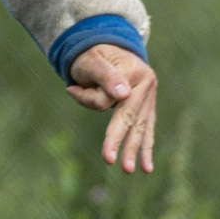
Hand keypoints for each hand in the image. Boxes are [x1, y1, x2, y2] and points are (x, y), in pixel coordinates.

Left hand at [67, 44, 156, 173]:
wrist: (107, 49)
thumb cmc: (93, 56)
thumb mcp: (93, 60)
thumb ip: (106, 76)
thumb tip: (123, 94)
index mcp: (135, 72)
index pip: (110, 96)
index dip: (89, 97)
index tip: (71, 89)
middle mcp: (147, 85)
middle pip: (130, 117)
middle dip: (118, 139)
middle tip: (109, 160)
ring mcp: (149, 98)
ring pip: (139, 128)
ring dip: (132, 150)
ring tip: (127, 170)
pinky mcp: (146, 109)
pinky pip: (145, 131)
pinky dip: (144, 149)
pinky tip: (146, 168)